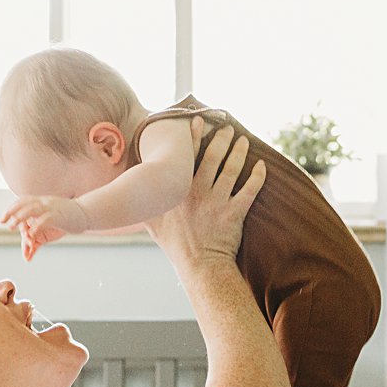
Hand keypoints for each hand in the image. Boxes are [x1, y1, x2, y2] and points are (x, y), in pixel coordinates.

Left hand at [2, 196, 87, 259]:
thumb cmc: (66, 221)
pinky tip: (30, 234)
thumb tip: (26, 257)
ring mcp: (52, 208)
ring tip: (13, 226)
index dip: (11, 209)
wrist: (86, 213)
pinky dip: (37, 226)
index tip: (1, 218)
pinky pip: (45, 220)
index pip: (22, 201)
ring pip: (32, 209)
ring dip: (21, 217)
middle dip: (12, 213)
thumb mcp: (49, 230)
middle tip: (5, 223)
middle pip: (24, 204)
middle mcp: (45, 203)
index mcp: (41, 202)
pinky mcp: (59, 216)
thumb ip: (37, 242)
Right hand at [145, 118, 264, 270]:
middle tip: (227, 128)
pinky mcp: (234, 212)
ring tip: (243, 140)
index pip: (186, 157)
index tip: (198, 121)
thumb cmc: (175, 245)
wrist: (200, 266)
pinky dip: (257, 177)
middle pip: (213, 157)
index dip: (193, 136)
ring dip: (239, 152)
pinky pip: (249, 190)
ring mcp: (217, 201)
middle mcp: (198, 191)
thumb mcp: (152, 223)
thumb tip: (124, 192)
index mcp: (179, 191)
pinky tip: (262, 166)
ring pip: (231, 169)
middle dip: (221, 139)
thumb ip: (144, 204)